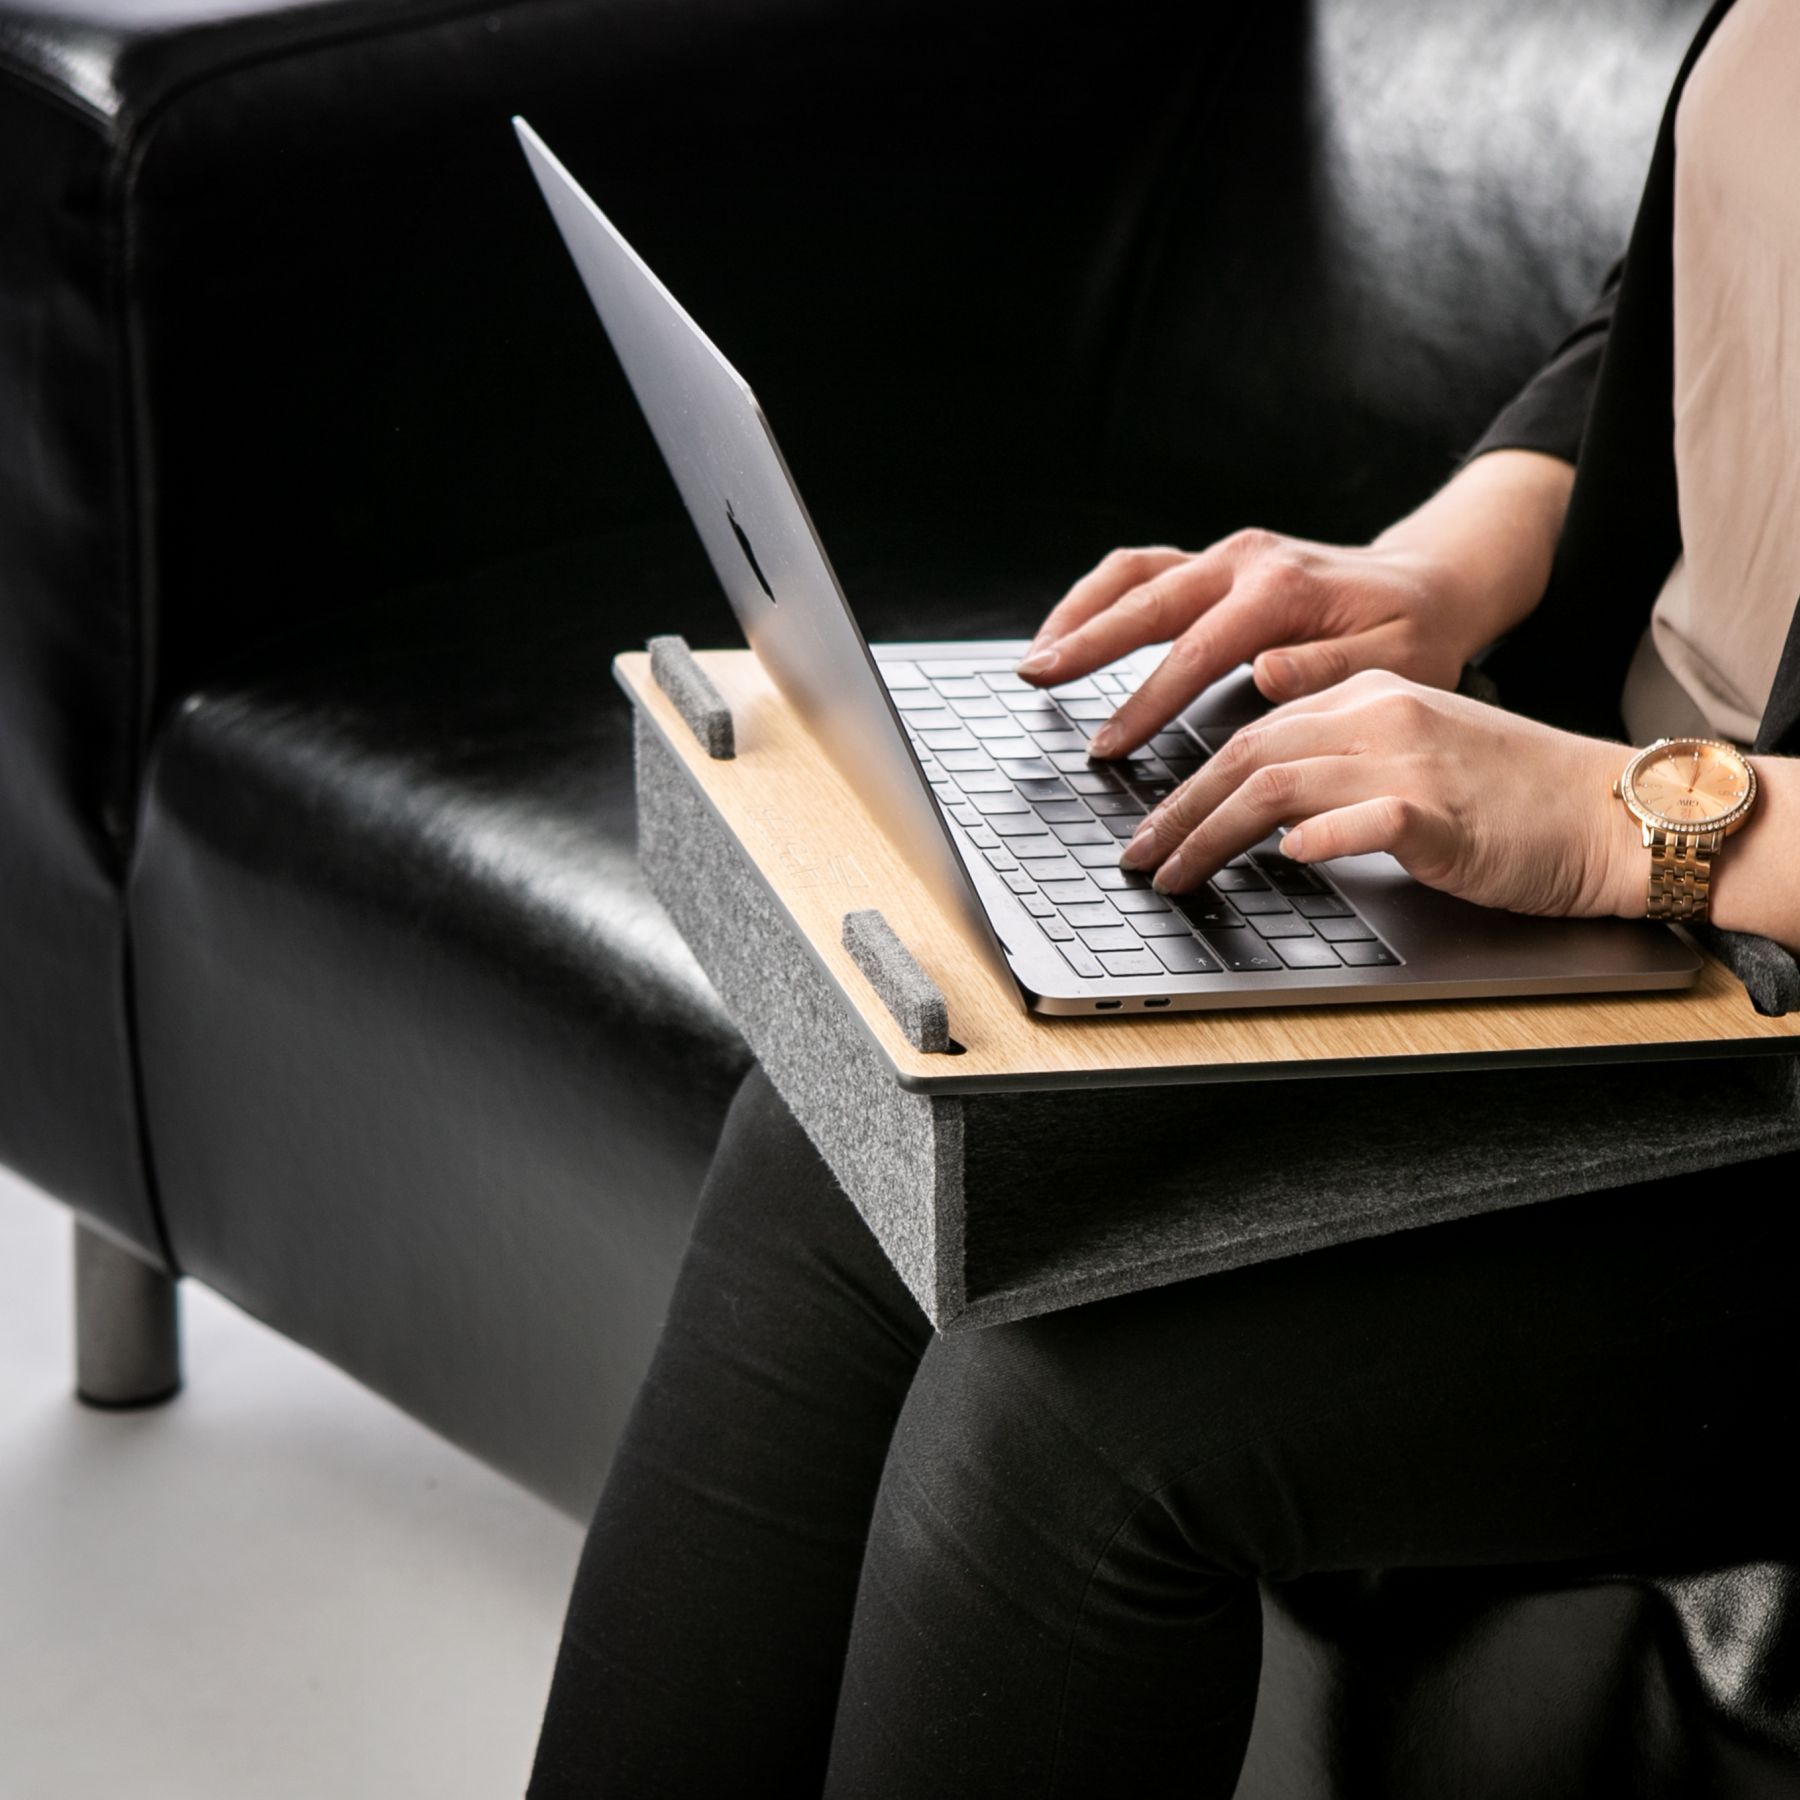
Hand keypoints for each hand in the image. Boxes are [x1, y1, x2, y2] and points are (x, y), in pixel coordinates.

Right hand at [1017, 449, 1574, 756]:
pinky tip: (1072, 632)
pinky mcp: (1217, 562)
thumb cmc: (1416, 633)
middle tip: (1035, 679)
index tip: (1109, 744)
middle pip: (1145, 599)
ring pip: (1133, 573)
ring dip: (1078, 611)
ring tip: (1038, 657)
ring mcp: (1228, 555)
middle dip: (1084, 642)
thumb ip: (1327, 671)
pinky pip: (1144, 571)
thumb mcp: (1397, 664)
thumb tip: (1264, 673)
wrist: (1432, 583)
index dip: (1145, 701)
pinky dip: (1100, 598)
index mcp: (1284, 589)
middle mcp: (1247, 560)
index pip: (1196, 651)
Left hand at [1117, 671, 1640, 920]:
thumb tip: (1264, 816)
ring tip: (1172, 874)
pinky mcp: (1443, 812)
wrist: (1611, 811)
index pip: (1251, 734)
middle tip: (1135, 857)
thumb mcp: (1412, 760)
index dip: (1186, 784)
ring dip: (1210, 834)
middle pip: (1246, 756)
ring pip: (1278, 784)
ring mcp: (1410, 760)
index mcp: (1368, 698)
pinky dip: (1315, 838)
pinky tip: (1283, 861)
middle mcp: (1379, 716)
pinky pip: (1362, 818)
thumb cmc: (1512, 798)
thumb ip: (1338, 770)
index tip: (1147, 827)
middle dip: (1176, 812)